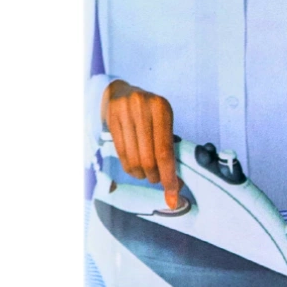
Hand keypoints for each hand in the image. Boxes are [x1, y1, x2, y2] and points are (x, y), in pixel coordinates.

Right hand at [102, 80, 180, 209]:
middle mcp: (143, 108)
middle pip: (148, 158)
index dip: (169, 176)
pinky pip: (121, 153)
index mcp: (162, 108)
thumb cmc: (146, 110)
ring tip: (144, 174)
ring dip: (141, 174)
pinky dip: (129, 167)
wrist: (120, 92)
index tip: (173, 194)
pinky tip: (133, 169)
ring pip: (133, 158)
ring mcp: (125, 113)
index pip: (165, 151)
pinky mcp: (111, 119)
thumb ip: (167, 144)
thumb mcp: (161, 120)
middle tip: (157, 180)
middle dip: (154, 176)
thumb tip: (175, 180)